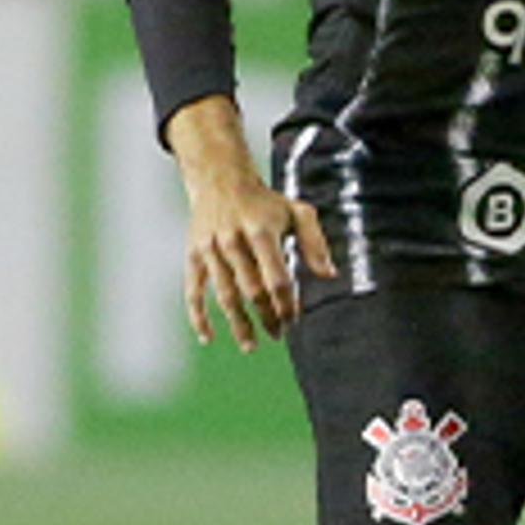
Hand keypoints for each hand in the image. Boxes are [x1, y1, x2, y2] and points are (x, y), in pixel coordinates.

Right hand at [184, 168, 336, 349]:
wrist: (220, 179)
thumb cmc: (266, 202)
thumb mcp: (297, 212)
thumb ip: (315, 243)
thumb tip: (331, 275)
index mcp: (262, 231)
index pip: (276, 278)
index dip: (286, 304)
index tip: (294, 320)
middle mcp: (233, 241)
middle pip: (252, 290)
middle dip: (266, 316)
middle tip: (278, 334)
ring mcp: (211, 249)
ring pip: (224, 295)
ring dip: (237, 324)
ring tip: (251, 345)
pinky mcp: (193, 254)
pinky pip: (193, 291)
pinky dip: (198, 316)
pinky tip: (208, 337)